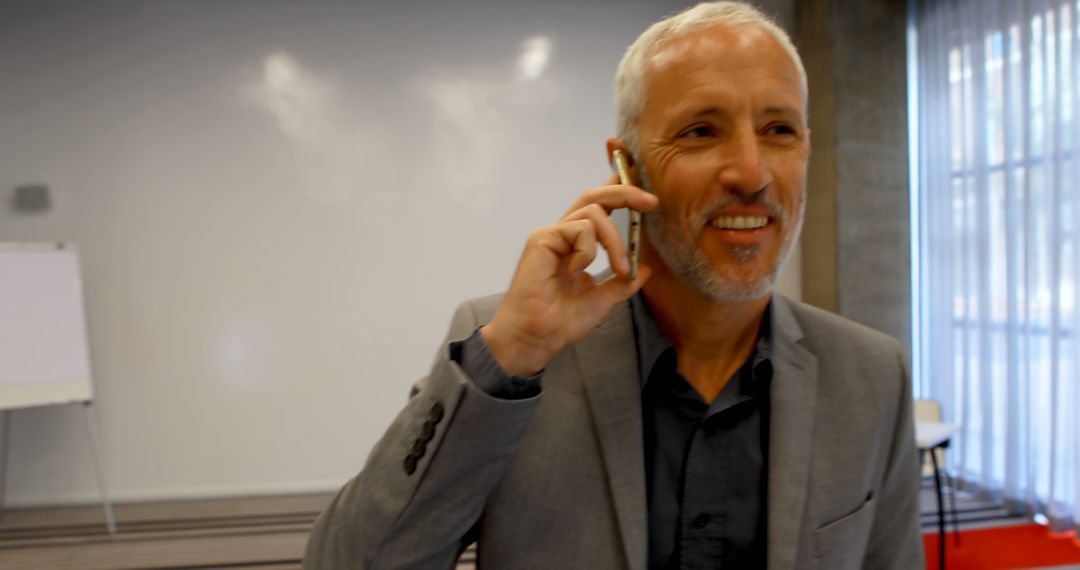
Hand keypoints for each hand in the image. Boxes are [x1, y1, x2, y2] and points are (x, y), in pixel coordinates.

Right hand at [481, 174, 658, 375]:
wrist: (538, 337)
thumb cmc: (562, 321)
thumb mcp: (603, 299)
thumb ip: (623, 282)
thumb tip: (645, 269)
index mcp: (576, 246)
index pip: (598, 209)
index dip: (618, 192)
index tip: (643, 192)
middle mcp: (564, 235)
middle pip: (595, 198)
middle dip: (625, 192)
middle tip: (651, 202)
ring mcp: (552, 235)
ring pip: (593, 212)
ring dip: (615, 240)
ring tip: (620, 269)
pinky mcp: (543, 239)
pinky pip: (579, 229)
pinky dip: (589, 250)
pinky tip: (578, 270)